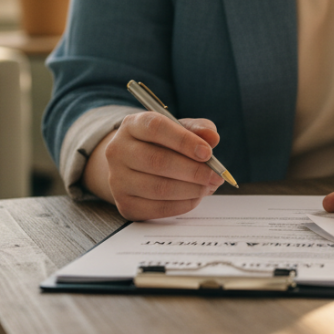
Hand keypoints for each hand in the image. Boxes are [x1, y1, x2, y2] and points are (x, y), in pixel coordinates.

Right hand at [83, 111, 224, 220]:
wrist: (135, 167)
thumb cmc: (163, 144)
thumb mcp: (179, 129)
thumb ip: (197, 129)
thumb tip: (213, 137)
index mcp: (132, 125)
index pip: (156, 128)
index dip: (184, 141)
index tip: (208, 152)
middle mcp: (118, 150)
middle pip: (157, 161)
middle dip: (193, 171)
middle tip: (216, 176)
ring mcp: (117, 179)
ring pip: (159, 188)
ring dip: (191, 189)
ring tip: (209, 186)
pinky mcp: (125, 204)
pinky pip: (158, 208)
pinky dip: (183, 204)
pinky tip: (196, 197)